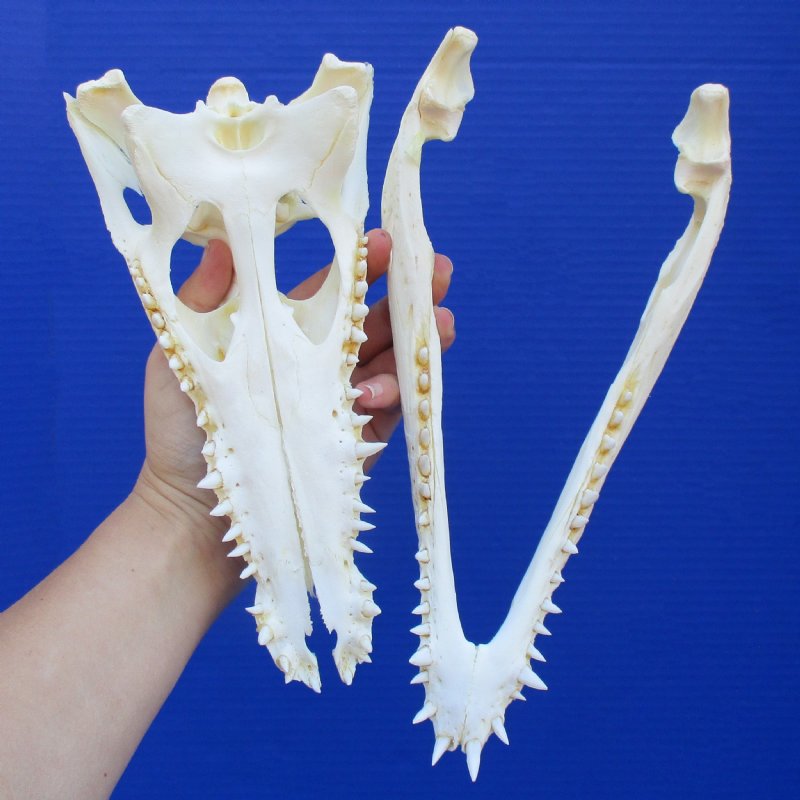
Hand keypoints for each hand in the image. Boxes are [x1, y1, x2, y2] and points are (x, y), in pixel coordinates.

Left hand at [135, 229, 454, 562]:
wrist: (190, 510)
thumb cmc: (179, 429)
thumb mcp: (180, 353)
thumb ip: (205, 299)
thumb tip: (223, 241)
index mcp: (286, 335)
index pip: (333, 291)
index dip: (362, 264)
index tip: (384, 239)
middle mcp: (320, 363)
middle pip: (375, 321)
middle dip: (412, 293)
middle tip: (442, 270)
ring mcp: (341, 402)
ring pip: (393, 363)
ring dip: (418, 342)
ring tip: (441, 322)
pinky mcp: (354, 442)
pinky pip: (387, 413)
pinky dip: (391, 397)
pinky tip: (376, 392)